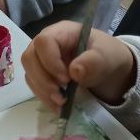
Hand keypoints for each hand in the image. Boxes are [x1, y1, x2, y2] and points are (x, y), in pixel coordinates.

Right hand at [21, 21, 135, 108]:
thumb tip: (74, 71)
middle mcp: (47, 44)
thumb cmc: (107, 56)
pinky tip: (58, 107)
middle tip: (61, 95)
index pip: (44, 42)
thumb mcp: (107, 56)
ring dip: (43, 91)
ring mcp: (42, 59)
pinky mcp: (42, 74)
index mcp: (62, 32)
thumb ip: (93, 61)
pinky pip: (35, 85)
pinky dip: (44, 98)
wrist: (109, 69)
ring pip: (30, 73)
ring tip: (62, 103)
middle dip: (43, 80)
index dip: (50, 61)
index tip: (67, 79)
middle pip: (30, 58)